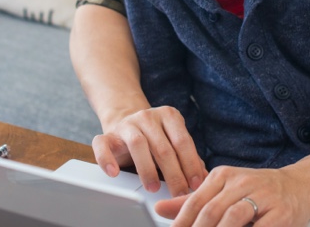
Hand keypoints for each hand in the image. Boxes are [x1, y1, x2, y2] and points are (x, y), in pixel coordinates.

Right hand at [92, 106, 207, 195]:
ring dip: (147, 169)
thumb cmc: (156, 139)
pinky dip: (107, 159)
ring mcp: (127, 124)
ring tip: (153, 188)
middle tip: (178, 193)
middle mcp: (148, 116)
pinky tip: (114, 173)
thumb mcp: (174, 143)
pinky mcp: (108, 134)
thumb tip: (206, 177)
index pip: (182, 141)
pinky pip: (103, 145)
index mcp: (169, 116)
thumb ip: (188, 158)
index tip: (197, 185)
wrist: (127, 124)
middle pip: (163, 146)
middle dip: (173, 173)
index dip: (191, 164)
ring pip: (137, 144)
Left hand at [155, 165, 309, 226]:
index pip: (195, 201)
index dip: (182, 223)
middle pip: (211, 211)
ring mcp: (262, 196)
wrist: (300, 185)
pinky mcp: (280, 213)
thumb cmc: (258, 190)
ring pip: (233, 217)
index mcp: (223, 175)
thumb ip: (193, 201)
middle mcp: (241, 182)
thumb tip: (160, 209)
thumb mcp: (224, 190)